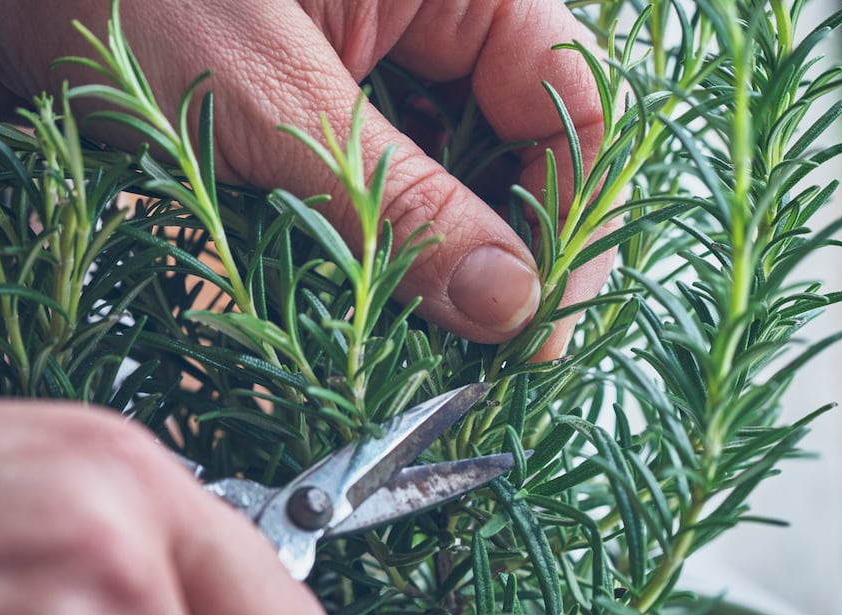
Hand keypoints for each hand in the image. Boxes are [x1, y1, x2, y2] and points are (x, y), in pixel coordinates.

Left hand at [0, 0, 612, 359]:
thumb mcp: (270, 98)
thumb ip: (397, 205)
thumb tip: (507, 306)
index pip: (570, 101)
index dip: (571, 218)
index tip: (538, 326)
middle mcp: (423, 21)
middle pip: (516, 149)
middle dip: (502, 252)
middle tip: (477, 354)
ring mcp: (366, 70)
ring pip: (445, 181)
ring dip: (433, 262)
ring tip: (414, 343)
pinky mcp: (308, 113)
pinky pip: (373, 190)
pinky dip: (369, 250)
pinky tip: (353, 301)